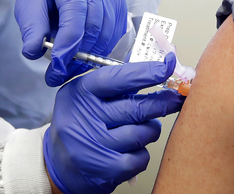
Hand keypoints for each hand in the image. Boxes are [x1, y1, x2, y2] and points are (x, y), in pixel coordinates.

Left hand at [15, 0, 126, 86]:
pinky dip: (101, 50)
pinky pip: (114, 34)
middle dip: (77, 55)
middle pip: (93, 25)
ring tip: (70, 69)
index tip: (57, 65)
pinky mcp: (119, 5)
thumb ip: (31, 26)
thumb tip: (32, 52)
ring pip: (106, 33)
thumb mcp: (30, 3)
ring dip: (89, 57)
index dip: (67, 41)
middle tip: (60, 74)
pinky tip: (86, 57)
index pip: (74, 10)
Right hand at [44, 53, 184, 193]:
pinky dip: (142, 153)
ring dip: (150, 130)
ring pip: (143, 133)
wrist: (57, 164)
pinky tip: (131, 150)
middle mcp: (84, 117)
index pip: (119, 78)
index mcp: (80, 93)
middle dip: (163, 103)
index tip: (168, 66)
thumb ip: (115, 86)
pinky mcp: (105, 169)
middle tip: (176, 99)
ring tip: (140, 129)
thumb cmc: (78, 125)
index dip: (148, 72)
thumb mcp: (85, 97)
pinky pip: (141, 157)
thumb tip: (156, 74)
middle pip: (137, 108)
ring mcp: (94, 145)